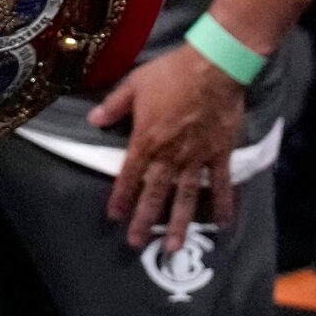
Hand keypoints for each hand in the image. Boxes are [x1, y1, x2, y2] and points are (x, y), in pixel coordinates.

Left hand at [89, 41, 246, 254]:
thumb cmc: (171, 73)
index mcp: (146, 139)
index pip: (129, 175)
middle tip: (136, 244)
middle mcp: (170, 155)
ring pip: (185, 197)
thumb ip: (113, 106)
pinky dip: (222, 204)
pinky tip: (222, 224)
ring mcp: (197, 157)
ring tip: (174, 248)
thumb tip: (92, 120)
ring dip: (179, 224)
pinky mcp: (220, 153)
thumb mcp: (134, 84)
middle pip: (155, 194)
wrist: (214, 66)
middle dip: (144, 220)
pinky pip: (220, 183)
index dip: (120, 197)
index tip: (114, 217)